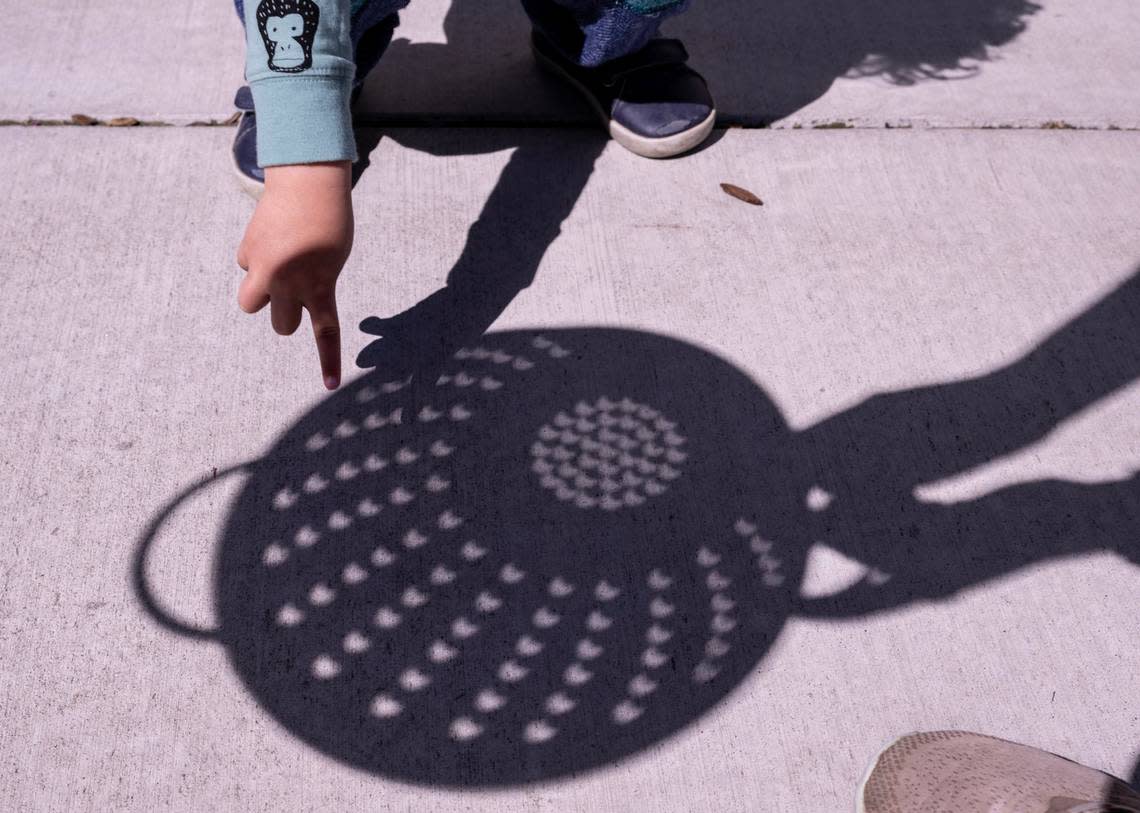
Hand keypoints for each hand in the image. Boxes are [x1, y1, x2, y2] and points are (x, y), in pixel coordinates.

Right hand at [237, 161, 353, 389]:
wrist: (308, 181)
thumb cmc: (329, 221)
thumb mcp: (333, 259)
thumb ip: (315, 286)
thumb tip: (286, 302)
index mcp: (320, 285)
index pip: (325, 332)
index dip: (329, 361)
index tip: (331, 386)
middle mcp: (289, 283)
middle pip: (282, 325)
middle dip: (286, 316)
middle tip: (293, 293)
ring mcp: (264, 269)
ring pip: (251, 304)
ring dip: (262, 295)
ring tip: (274, 270)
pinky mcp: (247, 253)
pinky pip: (248, 268)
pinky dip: (256, 260)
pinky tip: (269, 238)